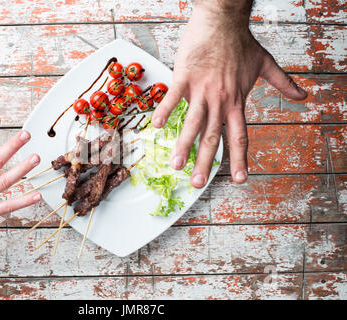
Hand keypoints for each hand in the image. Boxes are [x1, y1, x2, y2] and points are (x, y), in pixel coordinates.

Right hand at [151, 1, 306, 187]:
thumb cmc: (241, 42)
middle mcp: (220, 100)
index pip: (238, 137)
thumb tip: (303, 97)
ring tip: (175, 165)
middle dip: (205, 163)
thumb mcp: (266, 64)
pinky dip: (164, 111)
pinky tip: (156, 127)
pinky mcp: (184, 76)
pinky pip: (173, 97)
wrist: (223, 20)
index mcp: (236, 101)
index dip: (239, 160)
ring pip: (192, 122)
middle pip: (212, 137)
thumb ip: (284, 84)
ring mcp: (201, 89)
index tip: (238, 180)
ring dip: (183, 146)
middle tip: (197, 184)